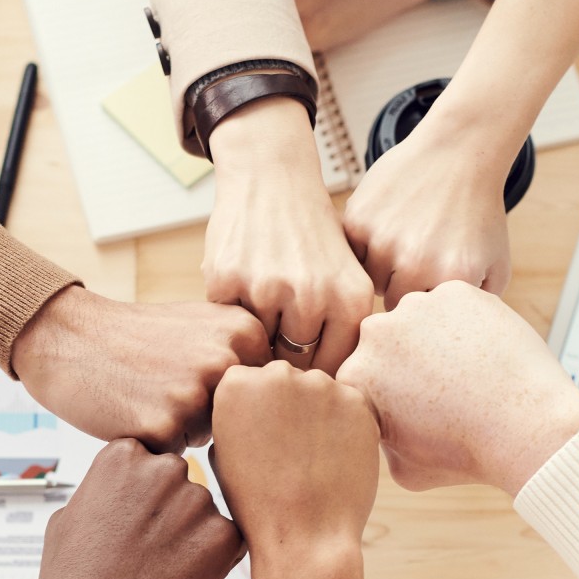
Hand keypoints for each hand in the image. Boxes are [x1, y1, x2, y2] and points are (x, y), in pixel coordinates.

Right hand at [0, 440, 244, 578]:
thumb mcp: (71, 514)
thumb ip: (107, 489)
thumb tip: (126, 486)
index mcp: (124, 454)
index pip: (152, 461)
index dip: (143, 499)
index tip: (130, 525)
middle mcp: (164, 469)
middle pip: (181, 485)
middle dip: (171, 515)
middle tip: (146, 554)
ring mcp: (197, 501)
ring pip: (204, 516)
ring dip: (191, 540)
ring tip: (157, 574)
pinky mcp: (224, 537)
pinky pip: (228, 543)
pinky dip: (212, 564)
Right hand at [11, 286, 268, 450]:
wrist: (70, 337)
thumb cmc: (140, 338)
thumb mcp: (204, 327)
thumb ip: (248, 356)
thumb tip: (292, 402)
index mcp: (245, 332)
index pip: (264, 395)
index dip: (232, 397)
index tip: (198, 376)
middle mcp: (227, 361)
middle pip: (242, 421)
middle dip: (211, 416)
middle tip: (167, 385)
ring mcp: (196, 394)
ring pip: (210, 440)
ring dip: (183, 430)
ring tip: (149, 394)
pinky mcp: (164, 426)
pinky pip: (175, 454)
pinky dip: (155, 442)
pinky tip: (133, 409)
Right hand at [202, 97, 372, 373]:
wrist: (271, 178)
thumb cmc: (311, 237)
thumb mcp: (346, 278)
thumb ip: (343, 334)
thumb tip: (332, 400)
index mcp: (352, 301)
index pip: (333, 371)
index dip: (316, 373)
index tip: (306, 364)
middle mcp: (314, 297)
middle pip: (293, 365)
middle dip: (284, 358)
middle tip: (278, 338)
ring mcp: (268, 289)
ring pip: (256, 348)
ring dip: (254, 337)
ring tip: (260, 306)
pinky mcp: (226, 281)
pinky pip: (226, 324)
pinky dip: (229, 313)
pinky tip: (240, 285)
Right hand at [211, 362, 392, 578]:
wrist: (304, 537)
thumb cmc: (256, 503)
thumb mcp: (223, 453)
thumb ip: (236, 413)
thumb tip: (255, 397)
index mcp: (235, 384)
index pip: (249, 380)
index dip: (257, 413)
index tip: (262, 441)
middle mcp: (277, 374)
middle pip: (286, 379)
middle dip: (288, 407)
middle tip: (290, 451)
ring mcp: (321, 385)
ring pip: (320, 390)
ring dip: (319, 414)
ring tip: (313, 459)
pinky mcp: (357, 401)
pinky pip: (350, 405)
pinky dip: (346, 427)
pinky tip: (335, 459)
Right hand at [339, 282, 578, 493]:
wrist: (525, 427)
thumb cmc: (467, 452)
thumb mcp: (404, 469)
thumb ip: (380, 440)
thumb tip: (380, 424)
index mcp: (355, 377)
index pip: (362, 378)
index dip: (387, 395)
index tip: (414, 410)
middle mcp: (375, 334)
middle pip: (385, 343)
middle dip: (405, 362)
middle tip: (442, 388)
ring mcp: (416, 307)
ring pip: (418, 318)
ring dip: (432, 337)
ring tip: (466, 370)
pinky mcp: (454, 291)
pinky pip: (453, 305)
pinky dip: (465, 323)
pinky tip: (483, 352)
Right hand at [340, 113, 512, 303]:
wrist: (459, 154)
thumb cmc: (478, 213)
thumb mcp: (495, 267)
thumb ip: (475, 310)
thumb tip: (449, 342)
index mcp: (450, 280)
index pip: (422, 322)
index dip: (426, 305)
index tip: (433, 285)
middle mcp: (415, 264)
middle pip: (391, 304)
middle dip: (402, 288)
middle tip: (416, 261)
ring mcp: (383, 241)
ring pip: (368, 279)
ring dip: (381, 268)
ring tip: (402, 243)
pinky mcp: (358, 220)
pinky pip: (351, 253)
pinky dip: (364, 245)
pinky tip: (386, 227)